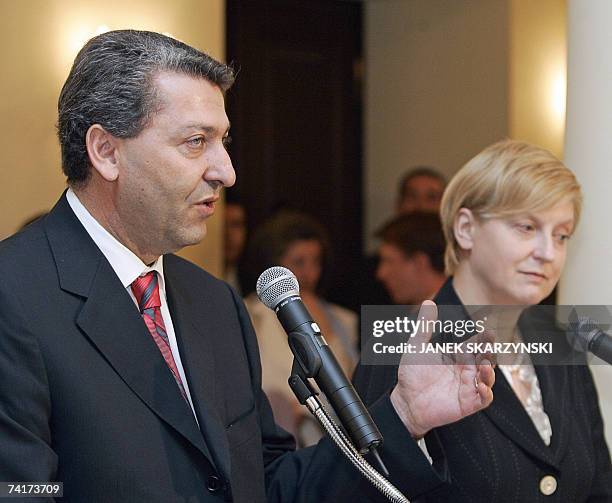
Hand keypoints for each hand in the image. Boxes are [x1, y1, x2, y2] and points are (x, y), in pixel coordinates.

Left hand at [390, 300, 494, 437]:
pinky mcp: (468, 404)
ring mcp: (468, 387)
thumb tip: (428, 302)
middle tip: (488, 345)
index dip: (484, 338)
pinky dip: (486, 392)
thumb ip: (425, 326)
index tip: (489, 331)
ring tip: (484, 364)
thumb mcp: (417, 346)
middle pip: (486, 359)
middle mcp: (466, 370)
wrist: (405, 401)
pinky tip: (481, 385)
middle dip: (489, 352)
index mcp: (457, 355)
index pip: (476, 344)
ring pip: (488, 377)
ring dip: (489, 371)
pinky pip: (484, 398)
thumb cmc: (412, 373)